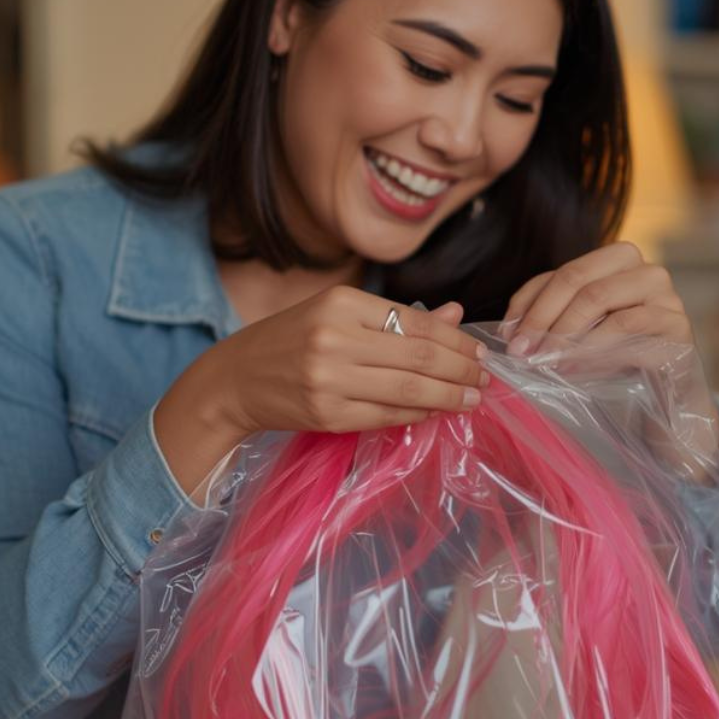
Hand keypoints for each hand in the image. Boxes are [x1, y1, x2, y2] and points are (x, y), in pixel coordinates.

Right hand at [200, 286, 486, 438]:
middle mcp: (336, 338)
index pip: (418, 321)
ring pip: (410, 390)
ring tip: (472, 398)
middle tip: (484, 378)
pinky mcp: (327, 415)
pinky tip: (436, 412)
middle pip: (421, 356)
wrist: (234, 379)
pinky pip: (388, 416)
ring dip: (449, 396)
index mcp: (342, 303)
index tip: (478, 352)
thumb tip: (457, 314)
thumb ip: (398, 317)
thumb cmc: (291, 340)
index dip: (456, 340)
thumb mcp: (338, 314)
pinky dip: (418, 415)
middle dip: (461, 370)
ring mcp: (330, 380)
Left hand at [503, 242, 692, 355]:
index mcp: (621, 263)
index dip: (530, 302)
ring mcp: (667, 296)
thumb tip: (510, 329)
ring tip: (544, 361)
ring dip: (563, 331)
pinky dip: (592, 347)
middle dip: (542, 315)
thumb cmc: (622, 365)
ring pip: (600, 296)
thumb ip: (552, 320)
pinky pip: (626, 326)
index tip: (508, 335)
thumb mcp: (582, 337)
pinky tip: (573, 368)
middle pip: (580, 278)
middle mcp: (647, 271)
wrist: (669, 403)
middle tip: (521, 350)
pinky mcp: (678, 327)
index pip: (565, 272)